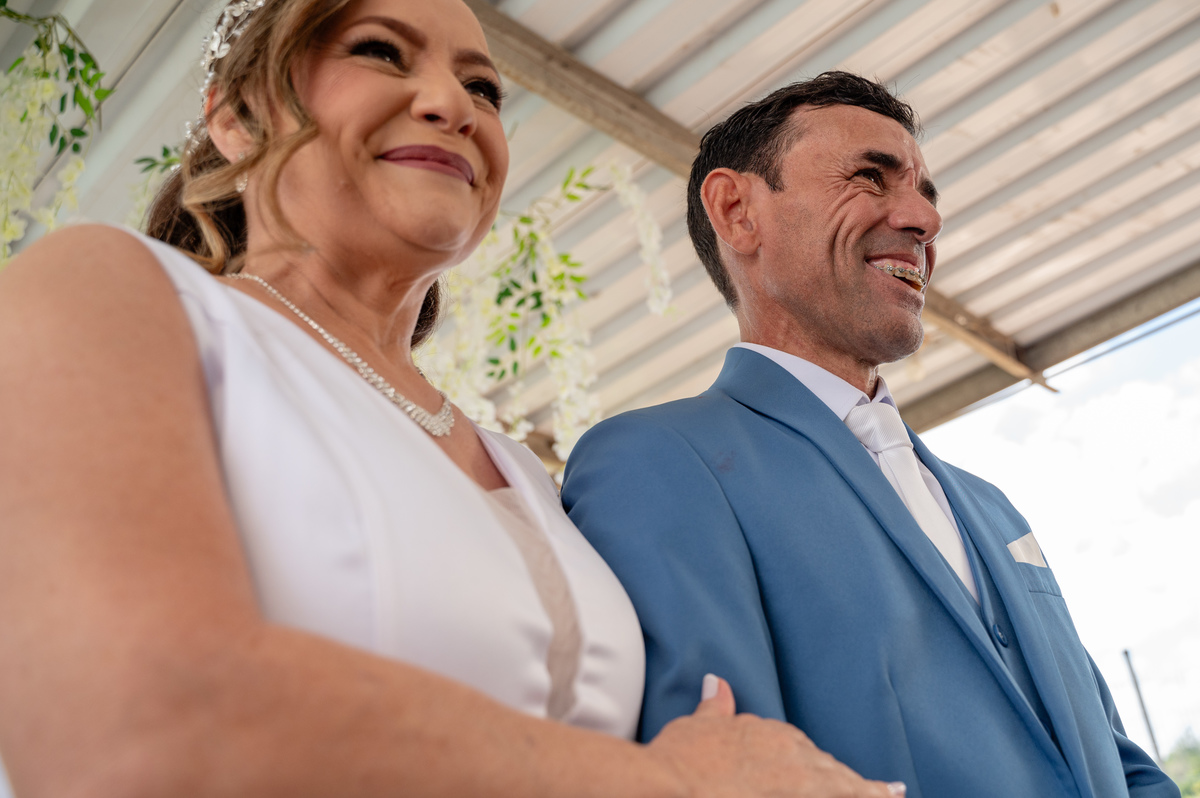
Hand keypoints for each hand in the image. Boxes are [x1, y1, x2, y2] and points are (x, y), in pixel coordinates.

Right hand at [645, 675, 904, 797]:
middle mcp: (791, 754)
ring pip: (844, 786)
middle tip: (892, 791)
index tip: (841, 774)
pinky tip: (886, 796)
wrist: (670, 782)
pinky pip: (843, 796)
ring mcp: (799, 782)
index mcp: (769, 734)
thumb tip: (717, 682)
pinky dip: (864, 793)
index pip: (806, 751)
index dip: (825, 766)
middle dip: (857, 782)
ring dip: (870, 790)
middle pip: (832, 770)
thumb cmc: (679, 758)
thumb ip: (715, 707)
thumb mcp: (698, 727)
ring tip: (895, 794)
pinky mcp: (799, 794)